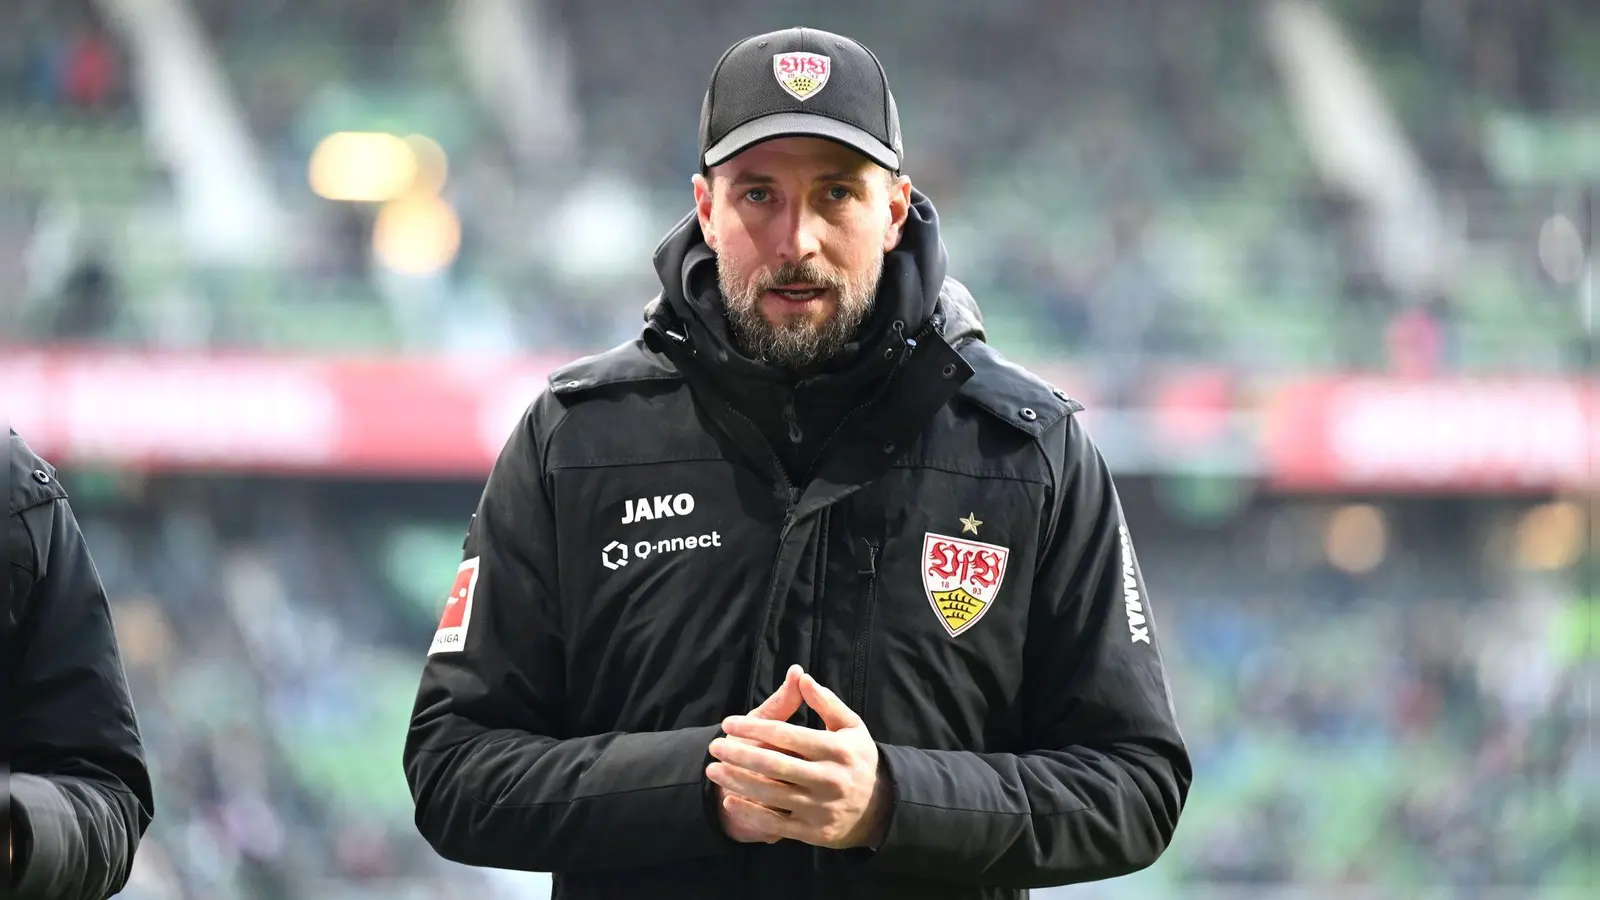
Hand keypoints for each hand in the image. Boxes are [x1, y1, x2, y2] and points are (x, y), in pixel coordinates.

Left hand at [708, 671, 889, 849]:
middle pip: (774, 765)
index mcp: (837, 750)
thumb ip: (825, 702)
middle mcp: (830, 779)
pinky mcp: (813, 832)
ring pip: (770, 793)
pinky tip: (730, 800)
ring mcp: (821, 808)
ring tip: (714, 769)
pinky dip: (750, 812)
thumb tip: (800, 675)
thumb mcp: (850, 727)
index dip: (754, 728)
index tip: (728, 723)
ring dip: (737, 781)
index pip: (787, 735)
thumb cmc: (855, 760)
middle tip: (714, 746)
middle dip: (739, 754)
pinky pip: (775, 822)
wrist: (876, 810)